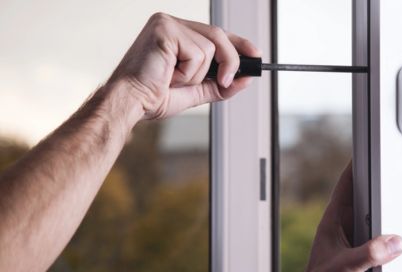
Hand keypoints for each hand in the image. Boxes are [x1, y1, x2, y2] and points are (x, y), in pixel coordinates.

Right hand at [108, 12, 259, 119]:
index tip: (256, 55)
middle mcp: (171, 23)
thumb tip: (245, 78)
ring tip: (174, 79)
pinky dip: (188, 72)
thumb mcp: (194, 91)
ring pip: (210, 48)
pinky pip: (197, 53)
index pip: (215, 33)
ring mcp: (166, 23)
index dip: (238, 44)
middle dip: (230, 61)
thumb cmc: (152, 96)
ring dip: (197, 74)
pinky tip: (168, 75)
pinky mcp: (165, 30)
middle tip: (227, 81)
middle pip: (218, 35)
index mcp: (176, 33)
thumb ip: (219, 84)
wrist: (130, 103)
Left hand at [282, 162, 401, 271]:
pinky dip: (390, 235)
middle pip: (365, 197)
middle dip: (380, 185)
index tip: (370, 146)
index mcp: (333, 221)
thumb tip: (393, 241)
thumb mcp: (344, 269)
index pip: (347, 184)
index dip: (358, 164)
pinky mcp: (362, 255)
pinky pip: (380, 238)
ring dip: (386, 212)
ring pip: (373, 217)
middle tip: (397, 172)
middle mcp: (344, 227)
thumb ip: (368, 255)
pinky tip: (399, 237)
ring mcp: (353, 241)